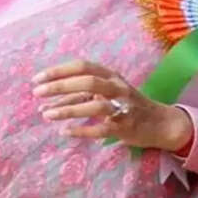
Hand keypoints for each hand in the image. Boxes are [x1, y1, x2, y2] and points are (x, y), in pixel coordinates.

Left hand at [32, 59, 192, 151]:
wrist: (161, 122)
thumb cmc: (126, 104)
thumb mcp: (106, 92)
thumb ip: (81, 93)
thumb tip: (48, 98)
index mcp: (110, 75)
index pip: (82, 66)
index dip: (59, 71)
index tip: (38, 78)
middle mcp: (117, 87)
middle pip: (87, 82)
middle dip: (60, 86)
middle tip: (37, 93)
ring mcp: (123, 107)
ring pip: (94, 105)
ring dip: (68, 109)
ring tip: (46, 114)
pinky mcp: (126, 127)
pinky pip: (102, 128)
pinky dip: (82, 130)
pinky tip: (65, 132)